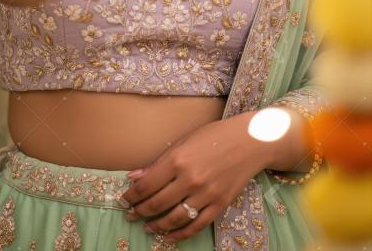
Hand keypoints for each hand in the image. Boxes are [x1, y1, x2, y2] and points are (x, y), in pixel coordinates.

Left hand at [119, 111, 269, 243]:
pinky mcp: (220, 205)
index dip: (131, 196)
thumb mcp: (183, 141)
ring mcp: (206, 195)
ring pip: (175, 218)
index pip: (146, 185)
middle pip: (157, 203)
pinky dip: (181, 234)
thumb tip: (134, 177)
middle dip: (140, 211)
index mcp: (178, 160)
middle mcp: (190, 179)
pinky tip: (170, 235)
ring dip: (157, 226)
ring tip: (147, 226)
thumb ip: (159, 162)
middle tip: (130, 214)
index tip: (123, 200)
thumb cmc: (214, 136)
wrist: (249, 141)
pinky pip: (196, 225)